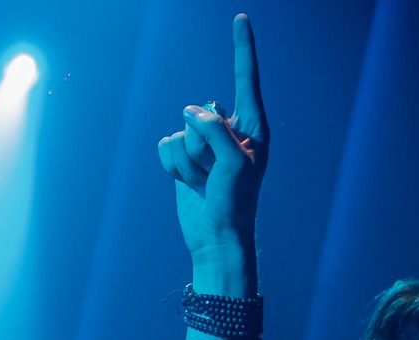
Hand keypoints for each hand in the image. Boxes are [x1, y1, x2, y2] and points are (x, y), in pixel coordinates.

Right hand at [156, 13, 268, 293]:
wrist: (216, 238)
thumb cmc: (235, 202)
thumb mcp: (233, 162)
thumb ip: (213, 128)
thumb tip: (189, 112)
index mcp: (252, 127)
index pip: (246, 78)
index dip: (242, 48)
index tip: (241, 18)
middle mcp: (228, 131)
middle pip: (200, 112)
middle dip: (201, 143)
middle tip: (215, 174)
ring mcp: (204, 144)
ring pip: (180, 131)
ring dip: (187, 161)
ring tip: (203, 182)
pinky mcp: (184, 159)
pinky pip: (166, 146)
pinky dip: (172, 166)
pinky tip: (188, 183)